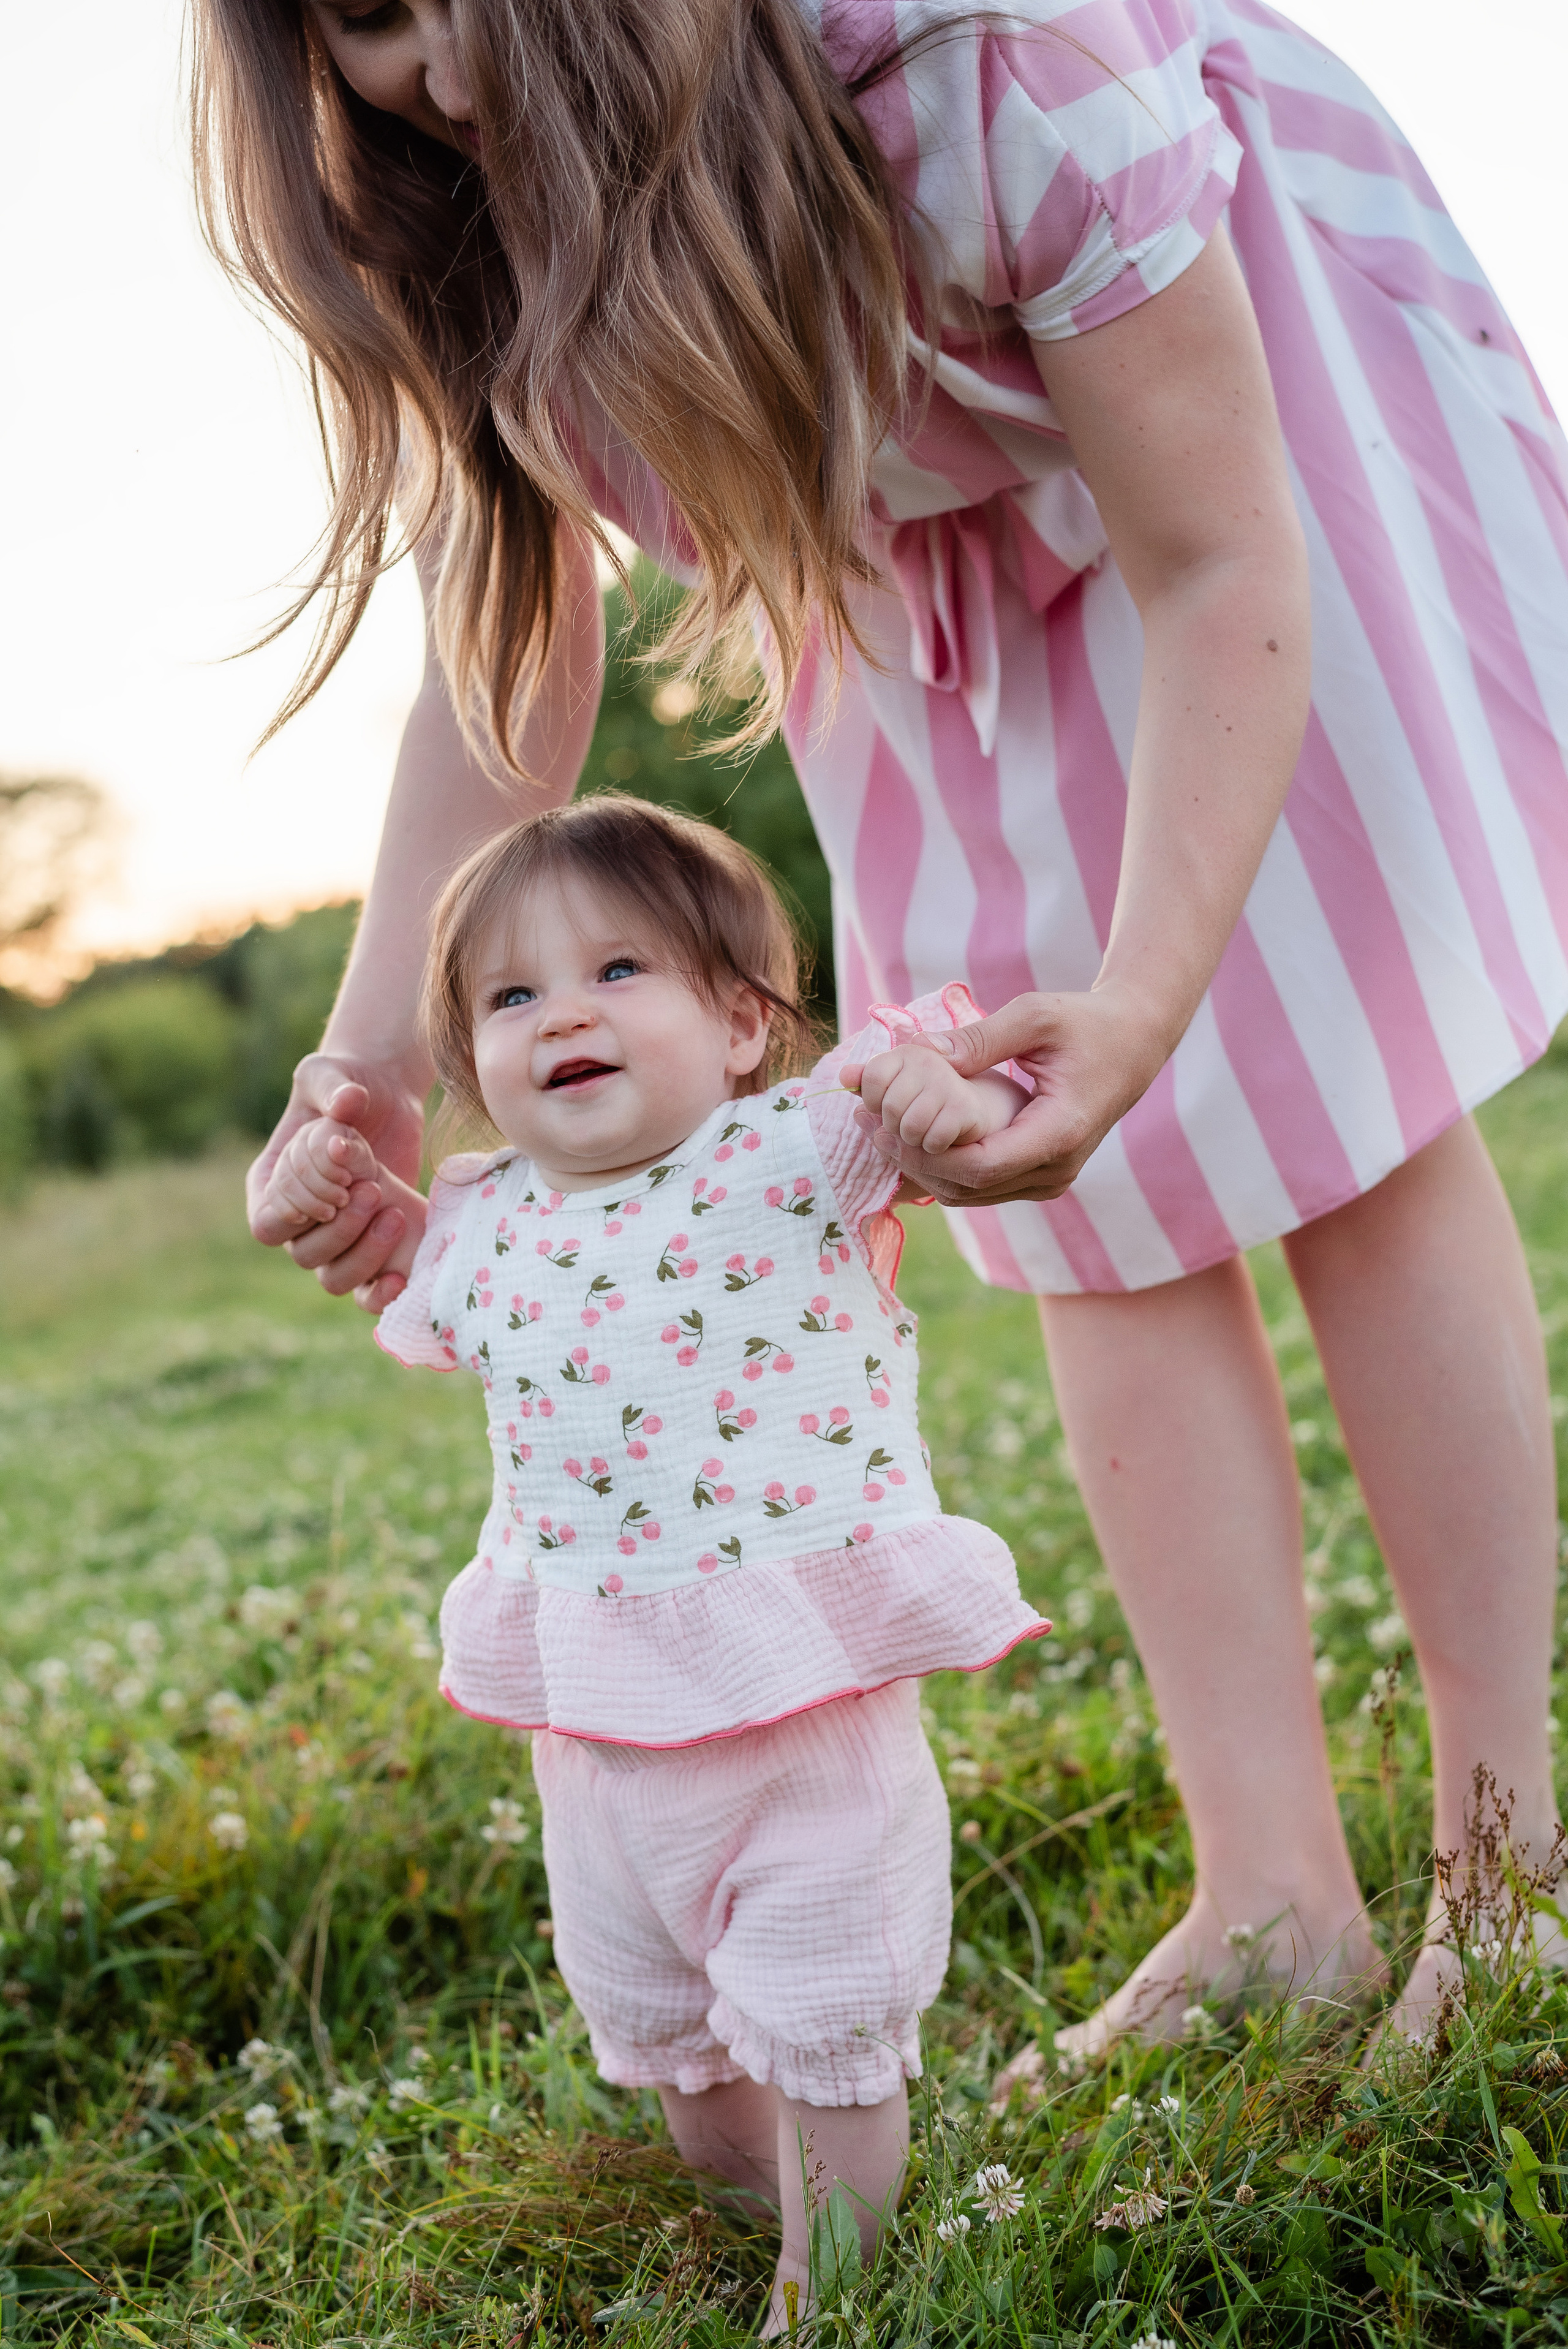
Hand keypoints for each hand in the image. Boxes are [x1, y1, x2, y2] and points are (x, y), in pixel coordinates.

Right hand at [246, 1053, 427, 1309]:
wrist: (386, 1096)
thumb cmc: (345, 1083)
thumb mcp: (331, 1075)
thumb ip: (333, 1088)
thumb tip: (347, 1105)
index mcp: (271, 1185)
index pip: (268, 1223)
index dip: (299, 1213)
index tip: (336, 1185)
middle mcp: (299, 1221)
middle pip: (302, 1254)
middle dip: (340, 1229)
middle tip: (372, 1189)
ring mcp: (337, 1239)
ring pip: (334, 1278)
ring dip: (364, 1254)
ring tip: (394, 1212)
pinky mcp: (374, 1248)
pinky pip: (367, 1293)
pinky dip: (381, 1293)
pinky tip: (402, 1278)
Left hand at [849, 983, 1173, 1207]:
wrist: (1135, 1042)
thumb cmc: (1088, 1023)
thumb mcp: (1035, 1016)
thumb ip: (978, 1038)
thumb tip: (916, 1052)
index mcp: (1059, 1134)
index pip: (979, 1166)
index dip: (923, 1152)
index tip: (880, 1121)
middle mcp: (1056, 1169)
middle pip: (966, 1186)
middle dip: (910, 1159)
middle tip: (863, 1120)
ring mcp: (1049, 1178)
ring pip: (970, 1193)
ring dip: (920, 1166)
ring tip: (874, 1125)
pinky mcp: (1039, 1175)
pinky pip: (981, 1184)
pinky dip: (941, 1165)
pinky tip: (907, 1135)